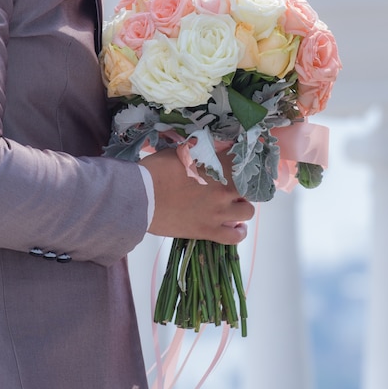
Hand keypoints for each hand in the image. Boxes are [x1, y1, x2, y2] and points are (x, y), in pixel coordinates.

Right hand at [140, 148, 254, 244]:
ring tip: (234, 207)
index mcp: (217, 167)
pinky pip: (234, 237)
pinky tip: (237, 228)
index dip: (238, 163)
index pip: (241, 162)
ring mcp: (218, 212)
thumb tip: (204, 152)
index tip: (232, 166)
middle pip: (248, 187)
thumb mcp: (179, 153)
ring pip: (247, 211)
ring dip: (242, 208)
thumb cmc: (155, 172)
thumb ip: (198, 154)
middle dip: (241, 186)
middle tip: (230, 187)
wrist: (140, 197)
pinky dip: (239, 232)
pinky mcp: (208, 231)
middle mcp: (223, 189)